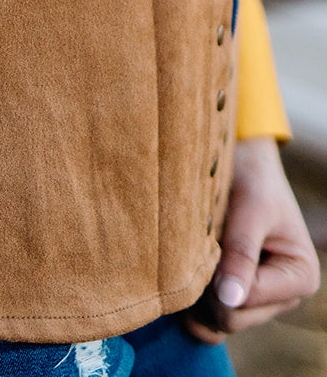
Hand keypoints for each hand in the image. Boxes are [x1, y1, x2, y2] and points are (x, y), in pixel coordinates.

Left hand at [185, 137, 320, 342]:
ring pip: (217, 321)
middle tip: (189, 248)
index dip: (216, 280)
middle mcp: (282, 296)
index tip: (201, 245)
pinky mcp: (234, 294)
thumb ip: (241, 252)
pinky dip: (191, 304)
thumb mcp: (250, 208)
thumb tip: (230, 300)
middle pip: (233, 319)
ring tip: (186, 255)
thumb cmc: (251, 177)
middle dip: (205, 290)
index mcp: (299, 277)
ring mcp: (257, 299)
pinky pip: (209, 319)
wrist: (240, 159)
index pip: (247, 302)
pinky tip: (180, 276)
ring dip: (195, 295)